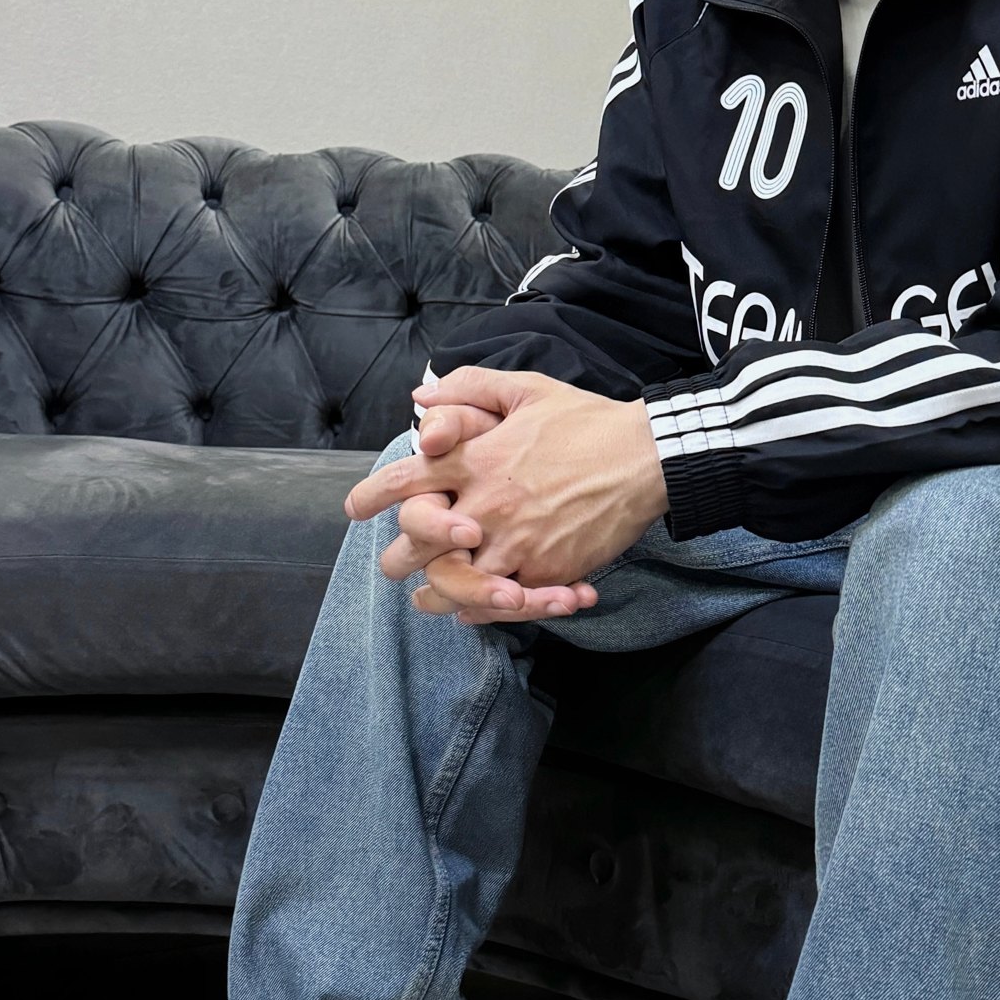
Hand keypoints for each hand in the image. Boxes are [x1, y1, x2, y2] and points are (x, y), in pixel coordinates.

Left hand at [377, 399, 587, 621]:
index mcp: (472, 458)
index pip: (402, 480)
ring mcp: (512, 543)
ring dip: (435, 595)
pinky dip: (482, 611)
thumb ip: (469, 389)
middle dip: (398, 558)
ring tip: (426, 600)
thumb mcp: (525, 388)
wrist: (644, 458)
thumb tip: (420, 399)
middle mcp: (483, 505)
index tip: (355, 509)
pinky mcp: (543, 572)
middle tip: (393, 565)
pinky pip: (498, 605)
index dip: (372, 496)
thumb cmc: (585, 421)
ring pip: (452, 584)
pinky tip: (472, 611)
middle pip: (417, 544)